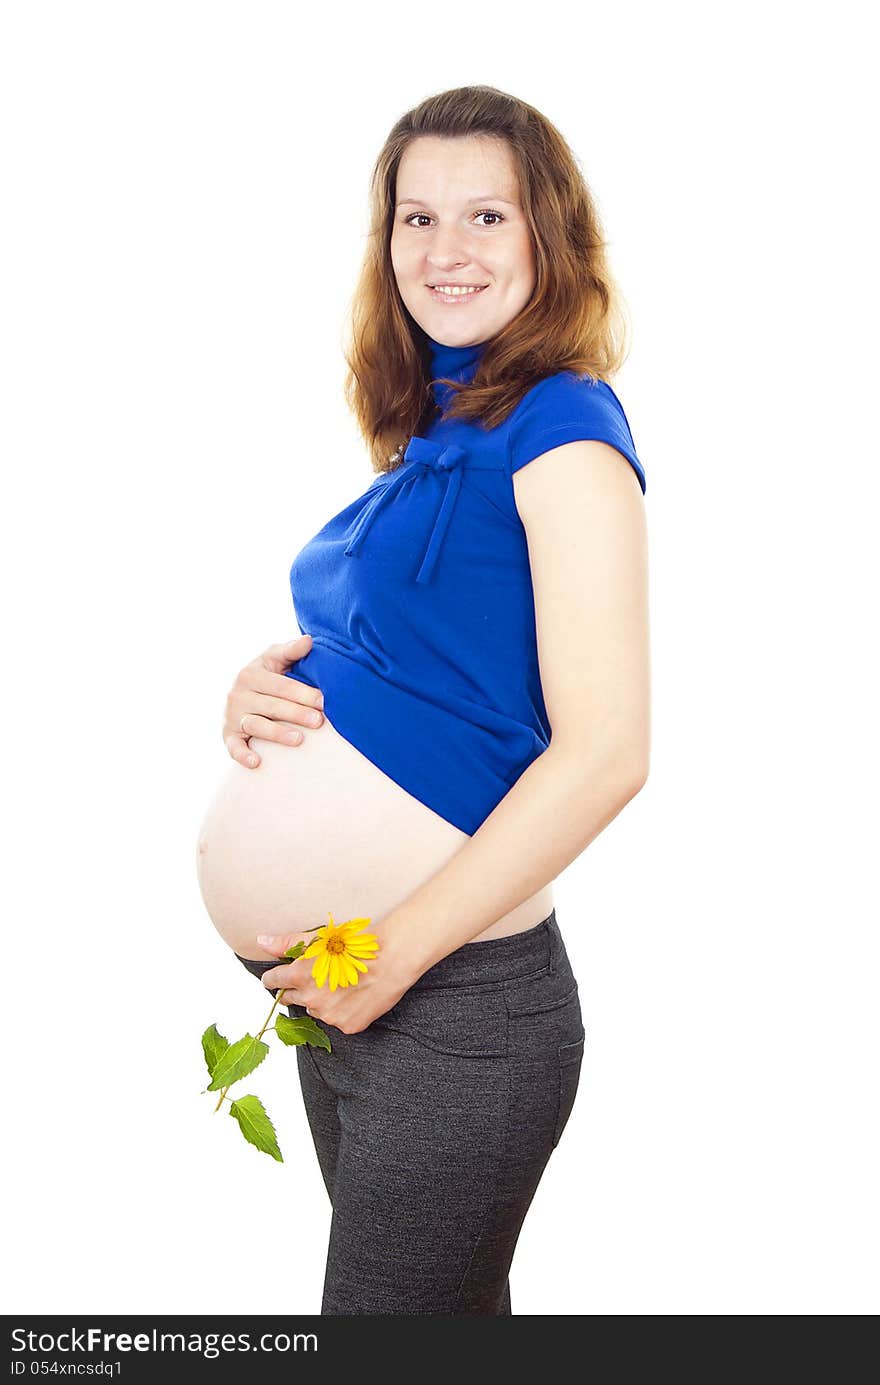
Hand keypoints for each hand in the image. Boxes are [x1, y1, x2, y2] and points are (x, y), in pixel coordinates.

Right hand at [223, 633, 324, 768]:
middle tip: (319, 721)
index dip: (302, 693)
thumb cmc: (265, 676)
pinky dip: (242, 755)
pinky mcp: (228, 735)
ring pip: (256, 725)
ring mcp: (232, 716)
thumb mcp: (274, 659)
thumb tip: (309, 640)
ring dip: (277, 733)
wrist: (239, 693)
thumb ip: (291, 651)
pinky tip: (257, 762)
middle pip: (271, 706)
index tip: (324, 701)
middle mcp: (238, 694)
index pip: (280, 685)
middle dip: (296, 713)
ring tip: (299, 739)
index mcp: (250, 674)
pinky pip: (234, 747)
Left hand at [255, 923, 414, 1035]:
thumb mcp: (320, 937)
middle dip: (296, 990)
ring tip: (340, 985)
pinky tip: (354, 996)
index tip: (277, 978)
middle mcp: (311, 999)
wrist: (393, 957)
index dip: (274, 978)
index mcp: (300, 976)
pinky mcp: (347, 1026)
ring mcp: (329, 1016)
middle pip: (290, 999)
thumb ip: (287, 942)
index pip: (272, 982)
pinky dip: (342, 1011)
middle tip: (314, 978)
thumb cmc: (358, 943)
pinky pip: (337, 1021)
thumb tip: (261, 942)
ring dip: (320, 1001)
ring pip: (314, 1010)